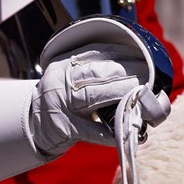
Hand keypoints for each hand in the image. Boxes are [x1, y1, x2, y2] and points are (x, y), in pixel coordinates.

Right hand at [31, 43, 148, 156]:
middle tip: (149, 77)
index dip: (121, 54)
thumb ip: (93, 73)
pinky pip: (90, 129)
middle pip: (97, 73)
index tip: (142, 57)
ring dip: (122, 96)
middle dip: (127, 74)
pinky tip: (127, 128)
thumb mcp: (69, 80)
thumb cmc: (61, 102)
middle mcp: (59, 81)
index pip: (95, 53)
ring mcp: (59, 104)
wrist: (34, 127)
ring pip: (94, 96)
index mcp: (63, 65)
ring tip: (143, 96)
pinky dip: (110, 131)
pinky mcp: (62, 127)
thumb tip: (133, 69)